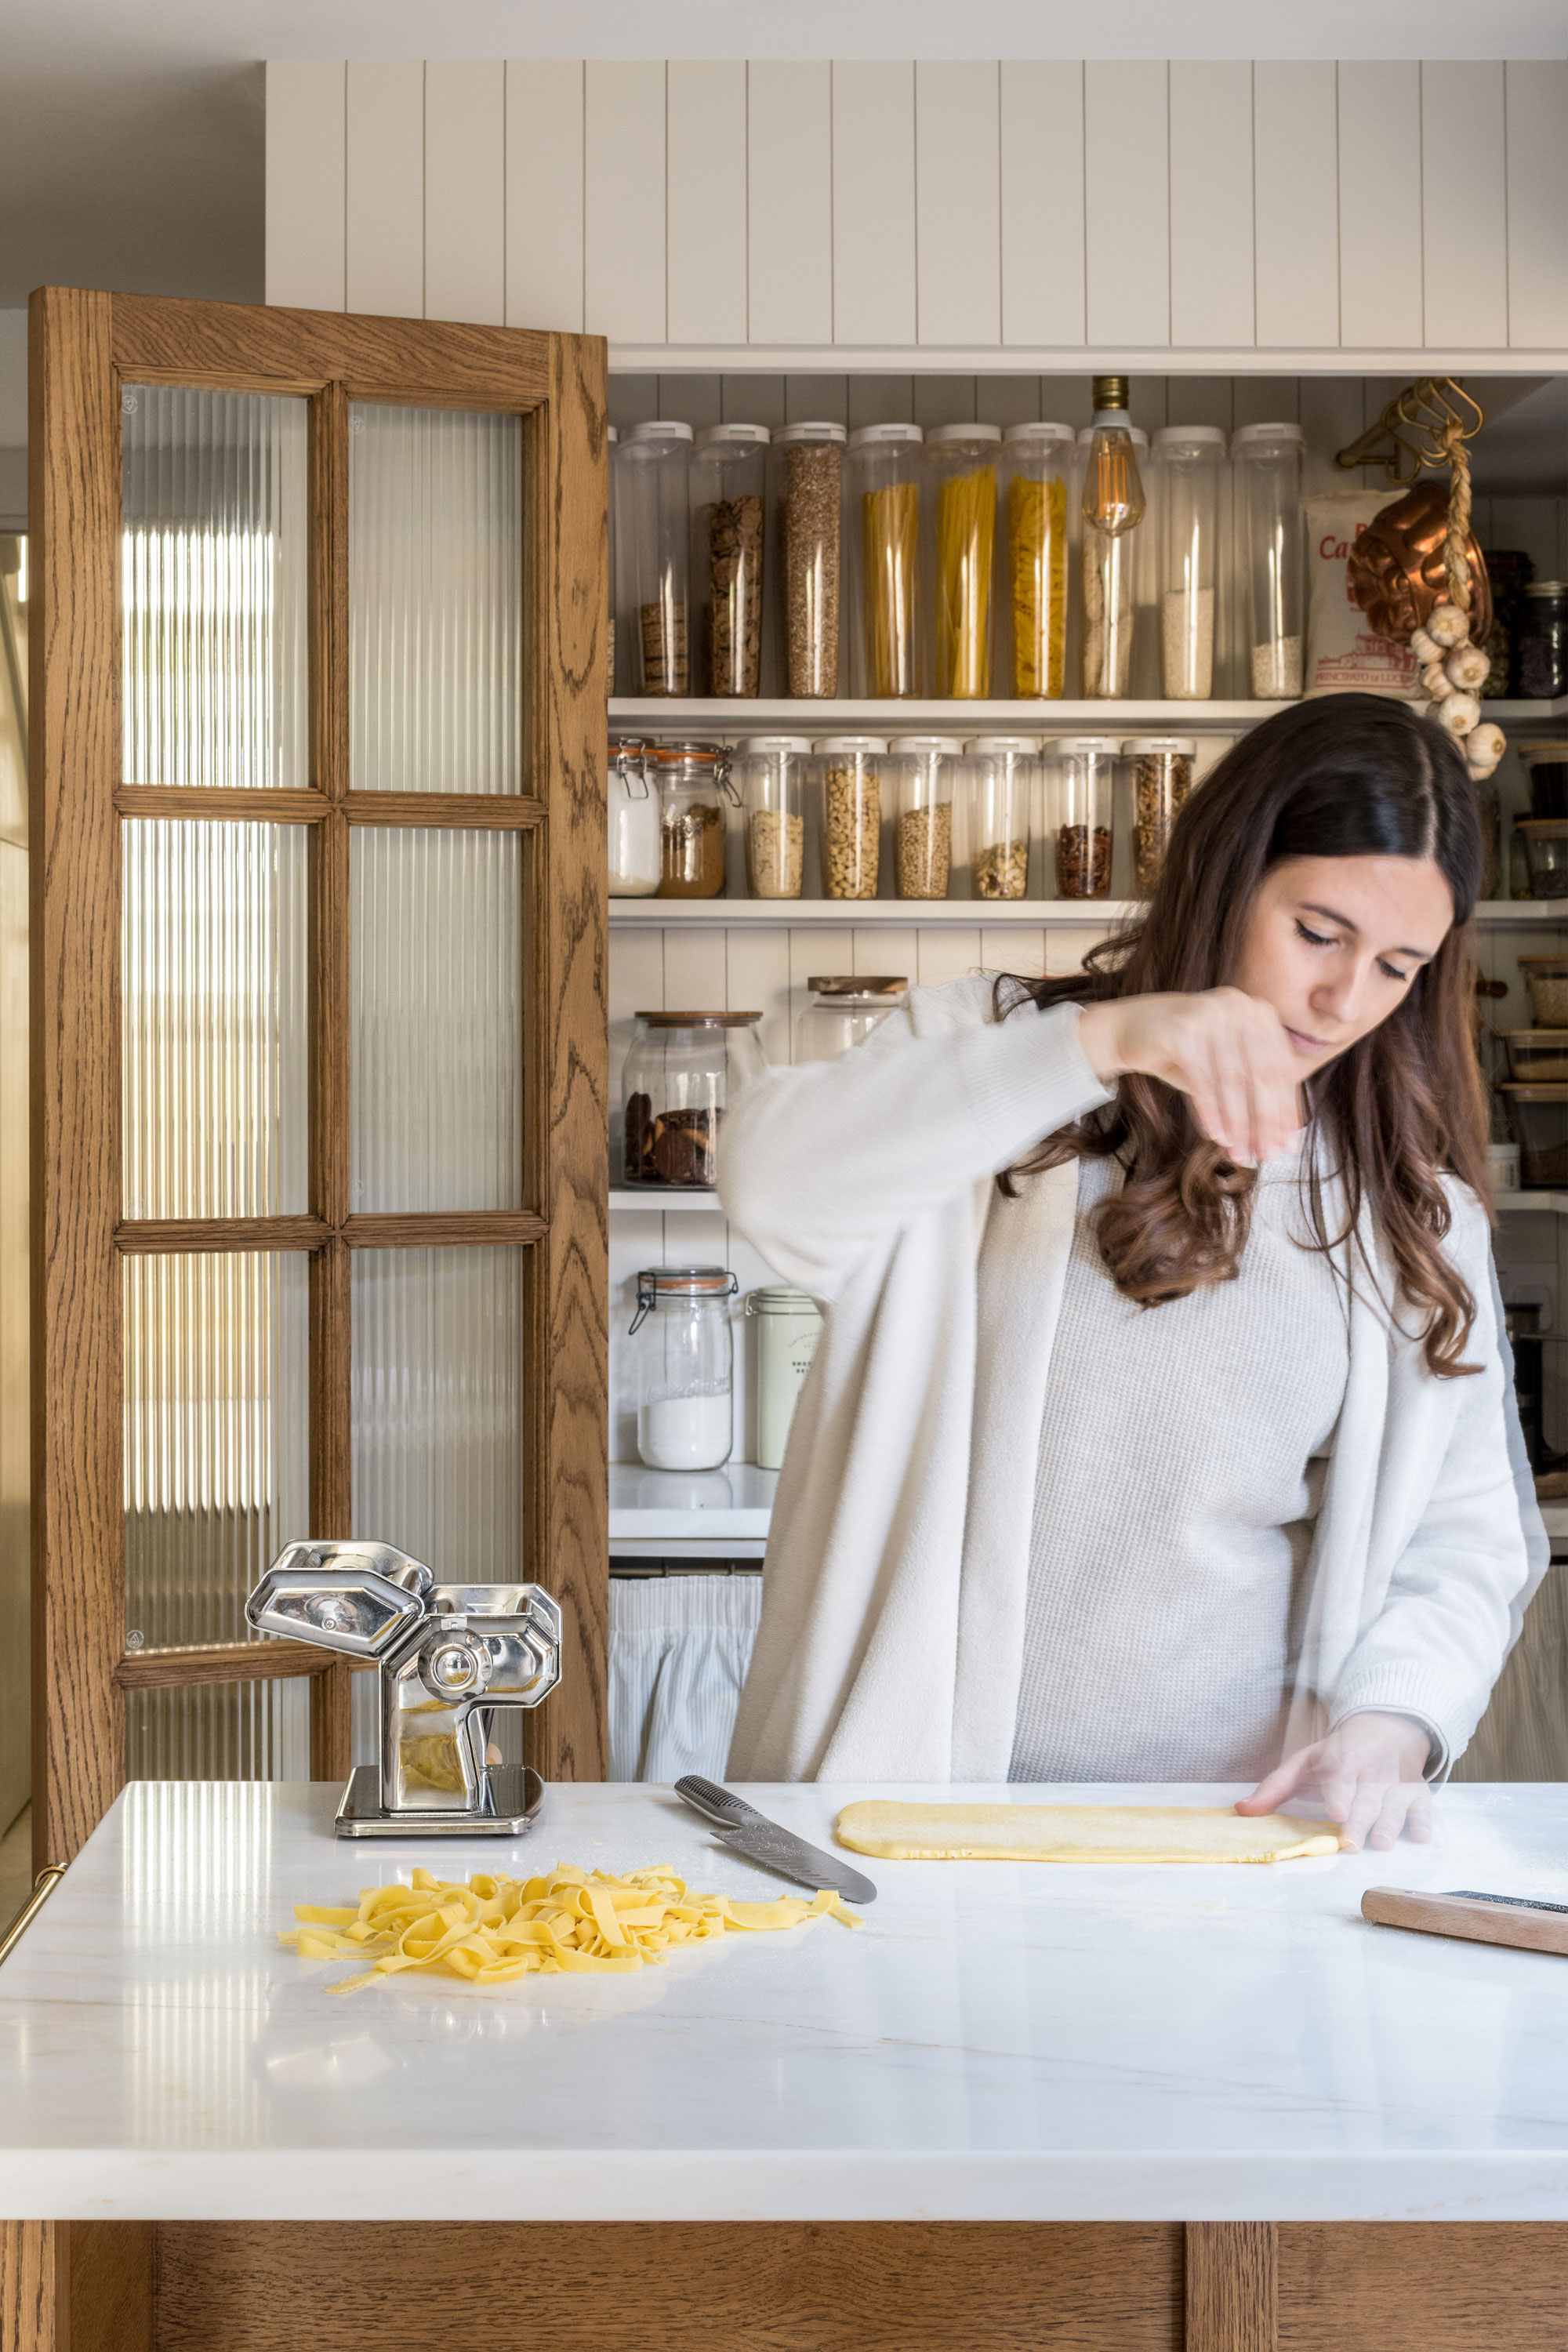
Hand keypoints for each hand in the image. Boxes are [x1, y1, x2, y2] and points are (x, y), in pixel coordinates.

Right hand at [1076, 989, 1300, 1164]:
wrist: (1124, 1030)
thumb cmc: (1181, 1053)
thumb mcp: (1224, 1067)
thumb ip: (1254, 1091)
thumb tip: (1283, 1139)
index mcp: (1258, 1012)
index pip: (1280, 1067)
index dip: (1285, 1109)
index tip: (1287, 1145)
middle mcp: (1239, 1005)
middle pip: (1260, 1074)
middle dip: (1264, 1121)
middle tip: (1266, 1155)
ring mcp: (1211, 1012)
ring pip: (1233, 1080)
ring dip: (1238, 1123)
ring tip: (1240, 1154)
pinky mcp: (1184, 1028)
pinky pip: (1203, 1080)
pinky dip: (1211, 1112)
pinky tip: (1215, 1135)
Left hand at [1237, 1711, 1433, 1851]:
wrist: (1386, 1729)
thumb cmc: (1339, 1753)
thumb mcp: (1303, 1762)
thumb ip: (1275, 1789)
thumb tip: (1243, 1811)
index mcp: (1340, 1762)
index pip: (1339, 1780)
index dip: (1339, 1796)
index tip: (1337, 1813)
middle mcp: (1370, 1772)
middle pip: (1366, 1799)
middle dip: (1361, 1821)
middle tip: (1353, 1843)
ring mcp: (1396, 1782)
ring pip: (1394, 1805)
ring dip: (1390, 1823)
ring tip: (1383, 1842)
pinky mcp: (1417, 1791)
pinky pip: (1423, 1806)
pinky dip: (1423, 1820)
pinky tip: (1420, 1835)